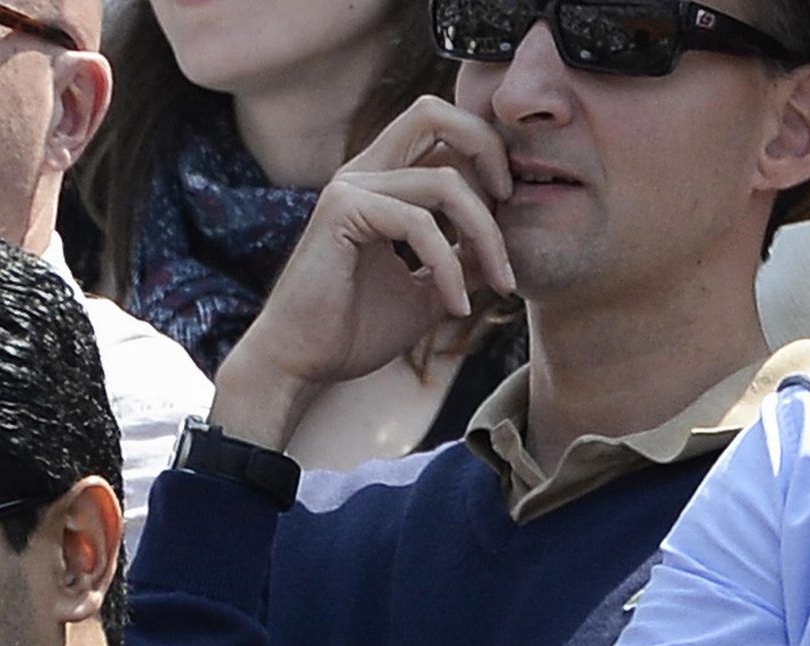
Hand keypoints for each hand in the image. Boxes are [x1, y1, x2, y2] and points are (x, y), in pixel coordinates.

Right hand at [212, 96, 518, 449]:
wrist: (297, 367)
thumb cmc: (350, 333)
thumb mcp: (424, 291)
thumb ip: (460, 260)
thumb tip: (500, 242)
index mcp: (376, 184)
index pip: (440, 131)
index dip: (484, 155)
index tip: (508, 214)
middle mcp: (360, 175)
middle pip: (435, 113)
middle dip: (488, 149)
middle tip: (512, 202)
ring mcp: (348, 189)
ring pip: (445, 180)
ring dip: (486, 232)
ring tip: (498, 281)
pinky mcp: (341, 211)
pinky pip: (420, 223)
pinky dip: (449, 266)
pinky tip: (457, 307)